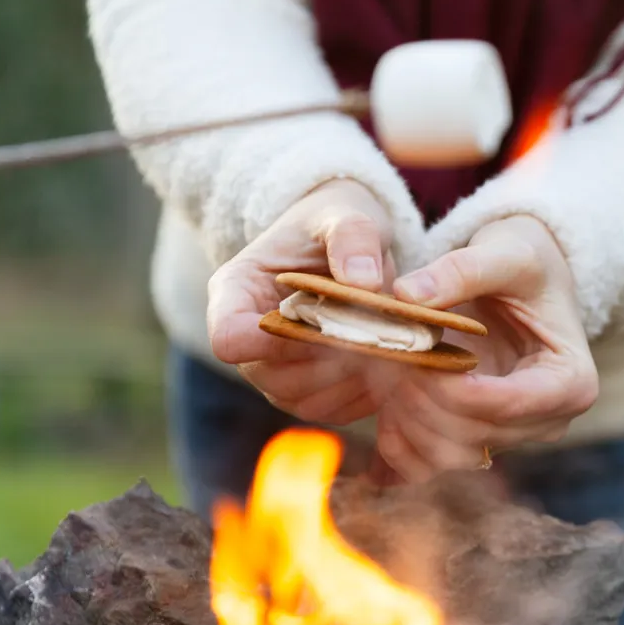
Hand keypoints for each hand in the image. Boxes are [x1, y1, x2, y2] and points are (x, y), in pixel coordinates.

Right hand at [206, 178, 400, 425]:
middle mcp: (249, 341)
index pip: (228, 337)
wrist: (349, 246)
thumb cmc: (336, 223)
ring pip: (306, 399)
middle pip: (272, 376)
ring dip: (353, 380)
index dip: (269, 341)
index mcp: (237, 290)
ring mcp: (276, 372)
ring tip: (392, 347)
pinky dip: (367, 394)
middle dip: (329, 359)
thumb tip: (362, 280)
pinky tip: (395, 364)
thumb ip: (352, 237)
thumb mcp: (345, 214)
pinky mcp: (311, 393)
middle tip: (377, 334)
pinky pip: (335, 410)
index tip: (320, 321)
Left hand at [371, 214, 597, 481]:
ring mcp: (512, 438)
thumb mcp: (504, 253)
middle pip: (474, 436)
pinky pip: (429, 467)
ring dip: (405, 421)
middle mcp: (549, 421)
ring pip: (448, 458)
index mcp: (571, 382)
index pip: (505, 406)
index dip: (450, 388)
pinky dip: (397, 443)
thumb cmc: (524, 265)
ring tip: (386, 371)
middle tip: (390, 356)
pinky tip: (383, 403)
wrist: (523, 285)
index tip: (413, 353)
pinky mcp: (478, 446)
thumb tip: (407, 296)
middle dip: (422, 400)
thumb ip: (462, 270)